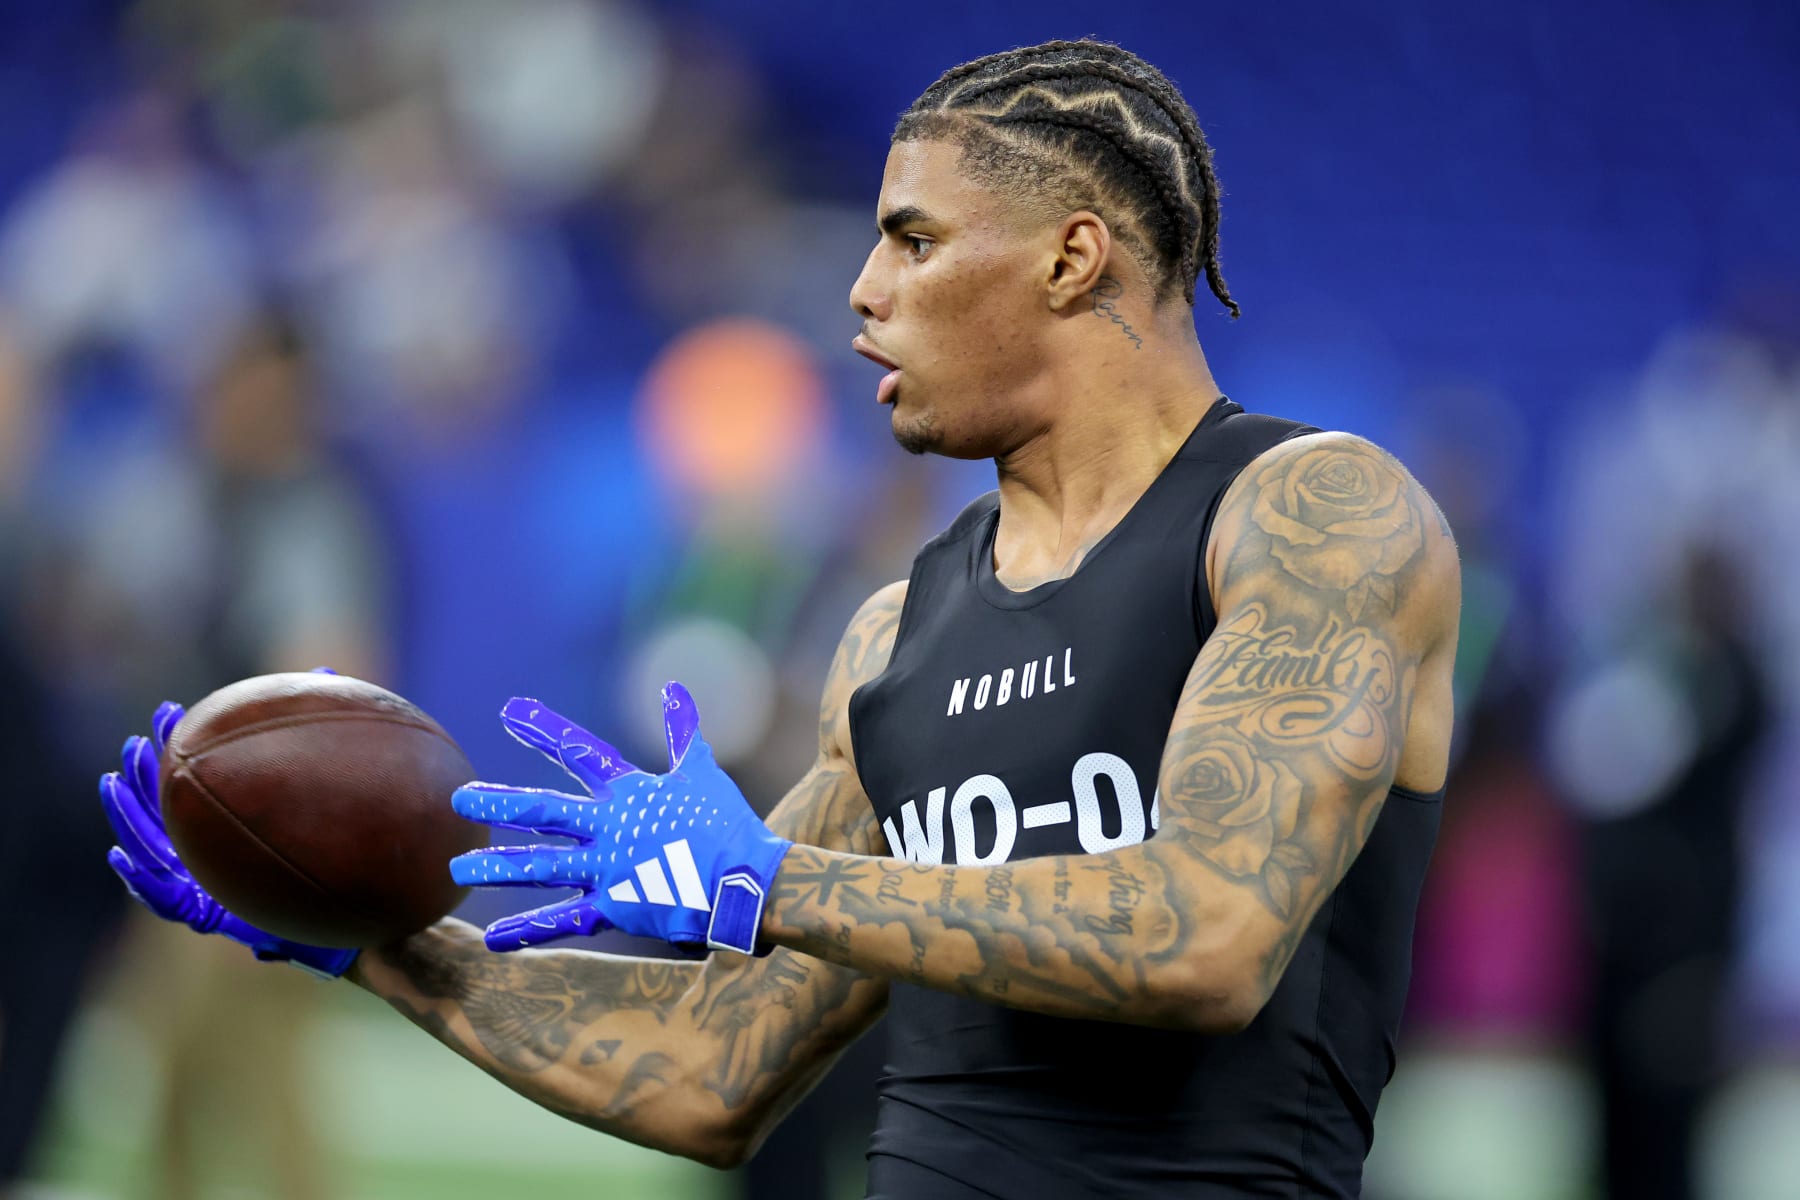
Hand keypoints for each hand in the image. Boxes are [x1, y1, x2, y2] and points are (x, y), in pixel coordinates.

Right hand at [99, 697, 359, 977]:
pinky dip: (137, 879)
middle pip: (167, 811)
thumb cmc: (342, 850)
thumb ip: (329, 736)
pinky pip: (164, 900)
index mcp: (235, 824)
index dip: (179, 749)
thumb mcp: (336, 787)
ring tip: (112, 781)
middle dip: (145, 775)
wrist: (357, 914)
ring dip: (127, 815)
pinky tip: (121, 855)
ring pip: (151, 849)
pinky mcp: (210, 917)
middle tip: (137, 740)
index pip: (198, 780)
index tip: (174, 712)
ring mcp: (208, 884)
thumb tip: (331, 674)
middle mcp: (217, 852)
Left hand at [450, 682, 792, 954]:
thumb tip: (674, 688)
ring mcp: (608, 869)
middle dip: (500, 803)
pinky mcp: (615, 908)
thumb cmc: (729, 824)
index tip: (512, 712)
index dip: (545, 729)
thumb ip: (683, 731)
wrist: (748, 880)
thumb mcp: (703, 771)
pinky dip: (528, 929)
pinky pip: (564, 921)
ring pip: (542, 866)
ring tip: (458, 867)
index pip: (580, 751)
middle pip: (544, 811)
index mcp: (630, 792)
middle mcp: (609, 828)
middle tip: (459, 797)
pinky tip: (491, 938)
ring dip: (498, 866)